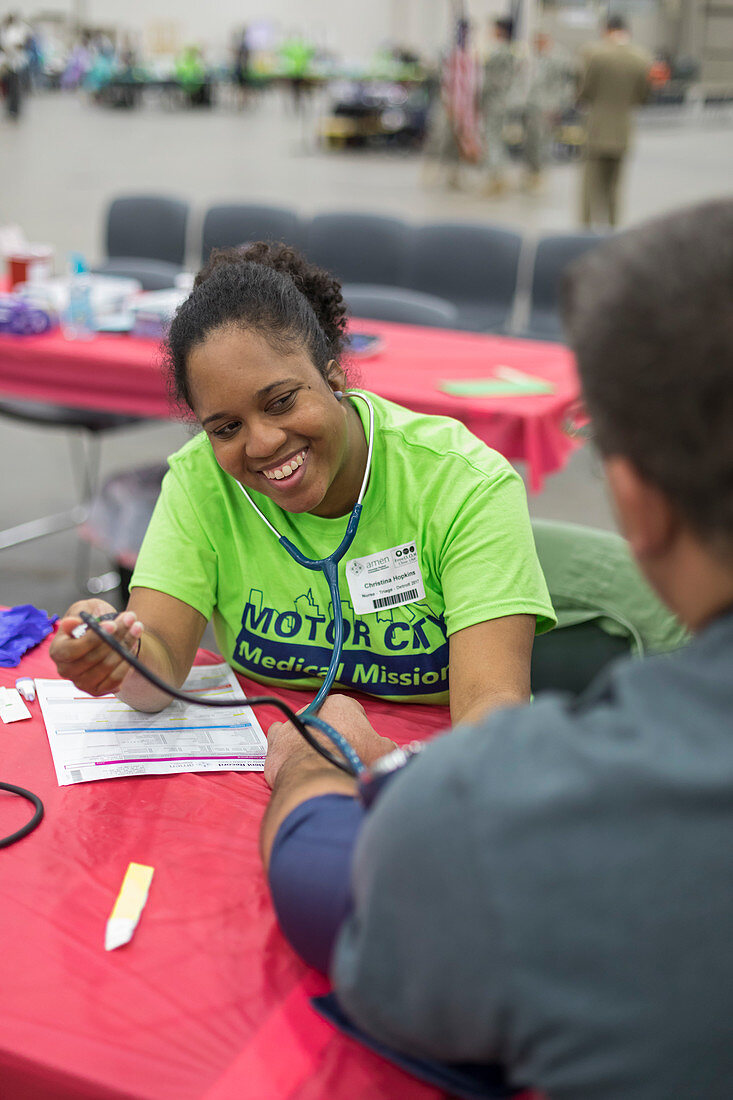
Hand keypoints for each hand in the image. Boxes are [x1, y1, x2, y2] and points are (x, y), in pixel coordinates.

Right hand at [49, 598, 143, 696]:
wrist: (105, 636)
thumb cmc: (92, 622)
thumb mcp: (85, 609)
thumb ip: (79, 614)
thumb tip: (71, 623)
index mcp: (57, 650)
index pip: (72, 650)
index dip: (92, 638)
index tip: (111, 624)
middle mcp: (66, 670)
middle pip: (92, 658)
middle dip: (115, 637)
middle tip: (131, 621)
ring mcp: (81, 682)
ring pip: (106, 667)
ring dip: (125, 646)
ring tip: (136, 629)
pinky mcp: (97, 690)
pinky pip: (115, 679)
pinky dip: (126, 663)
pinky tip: (132, 647)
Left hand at [265, 694, 396, 788]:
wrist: (318, 781)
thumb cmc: (352, 761)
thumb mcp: (383, 751)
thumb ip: (386, 745)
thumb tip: (388, 749)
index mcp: (341, 704)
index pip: (353, 712)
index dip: (359, 730)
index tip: (360, 745)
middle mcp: (313, 708)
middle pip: (326, 719)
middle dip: (332, 733)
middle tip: (340, 754)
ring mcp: (291, 724)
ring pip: (302, 727)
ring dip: (308, 738)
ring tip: (317, 759)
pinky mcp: (275, 742)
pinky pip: (279, 738)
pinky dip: (285, 746)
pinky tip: (293, 757)